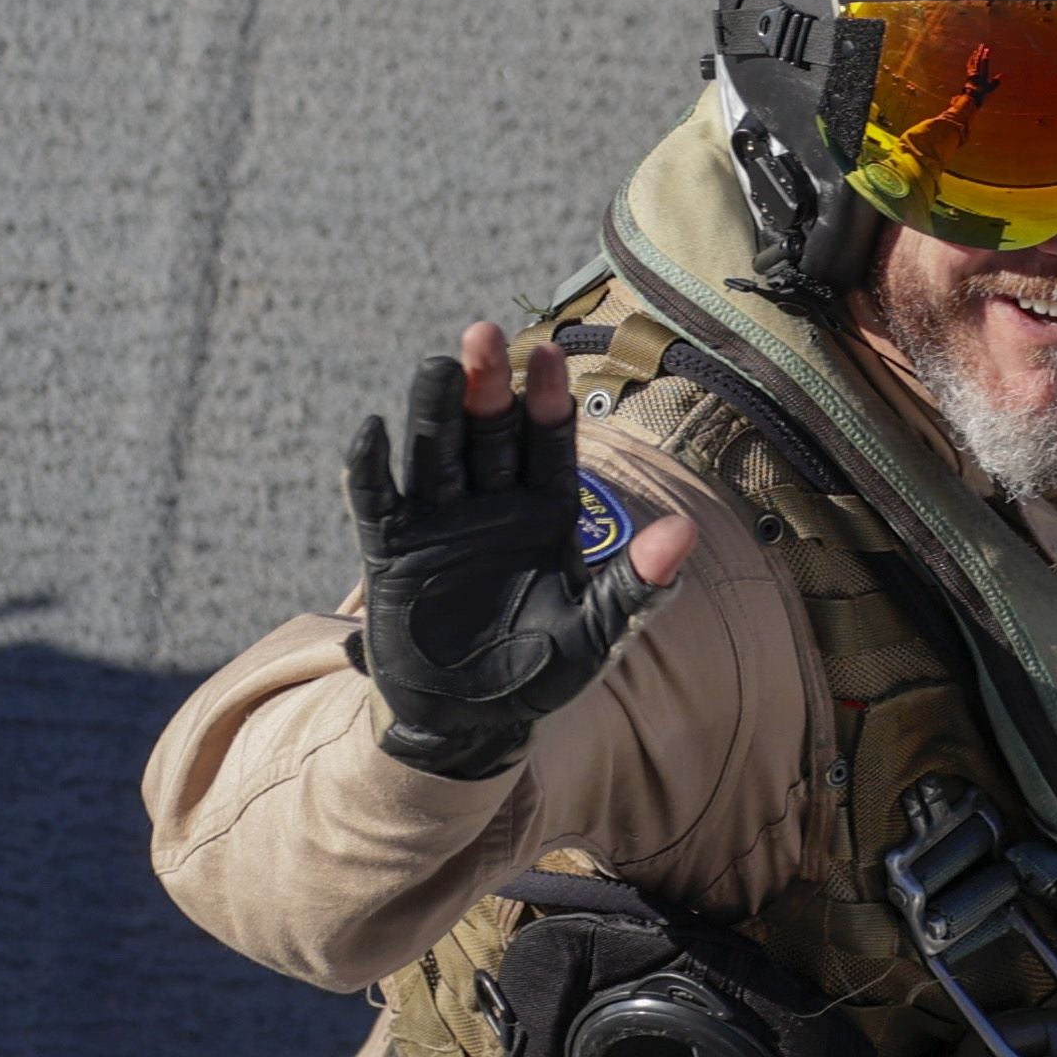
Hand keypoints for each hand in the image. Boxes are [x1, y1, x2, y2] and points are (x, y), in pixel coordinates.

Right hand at [344, 324, 696, 779]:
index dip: (548, 400)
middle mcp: (493, 503)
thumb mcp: (595, 636)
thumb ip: (636, 586)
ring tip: (438, 368)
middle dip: (487, 384)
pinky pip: (377, 501)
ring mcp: (440, 521)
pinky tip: (371, 433)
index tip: (551, 354)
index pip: (549, 443)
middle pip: (489, 431)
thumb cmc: (542, 673)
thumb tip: (685, 532)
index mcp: (546, 512)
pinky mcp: (392, 551)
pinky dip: (370, 470)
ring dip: (433, 410)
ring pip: (435, 451)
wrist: (470, 722)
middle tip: (483, 334)